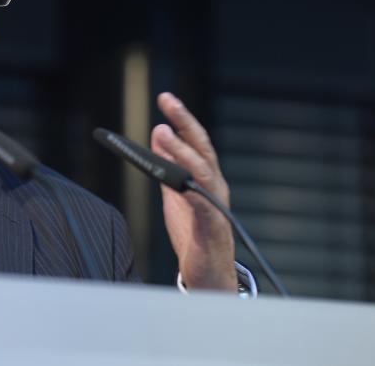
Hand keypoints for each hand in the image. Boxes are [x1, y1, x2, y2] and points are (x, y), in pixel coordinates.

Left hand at [151, 92, 235, 291]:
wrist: (208, 275)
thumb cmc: (194, 235)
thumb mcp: (174, 194)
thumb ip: (167, 166)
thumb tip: (158, 134)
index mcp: (206, 179)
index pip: (196, 142)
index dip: (182, 119)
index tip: (167, 98)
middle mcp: (215, 187)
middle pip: (202, 148)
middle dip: (186, 122)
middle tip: (168, 100)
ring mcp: (216, 206)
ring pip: (203, 171)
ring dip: (183, 150)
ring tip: (164, 132)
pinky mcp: (211, 228)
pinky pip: (203, 205)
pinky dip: (191, 189)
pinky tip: (178, 178)